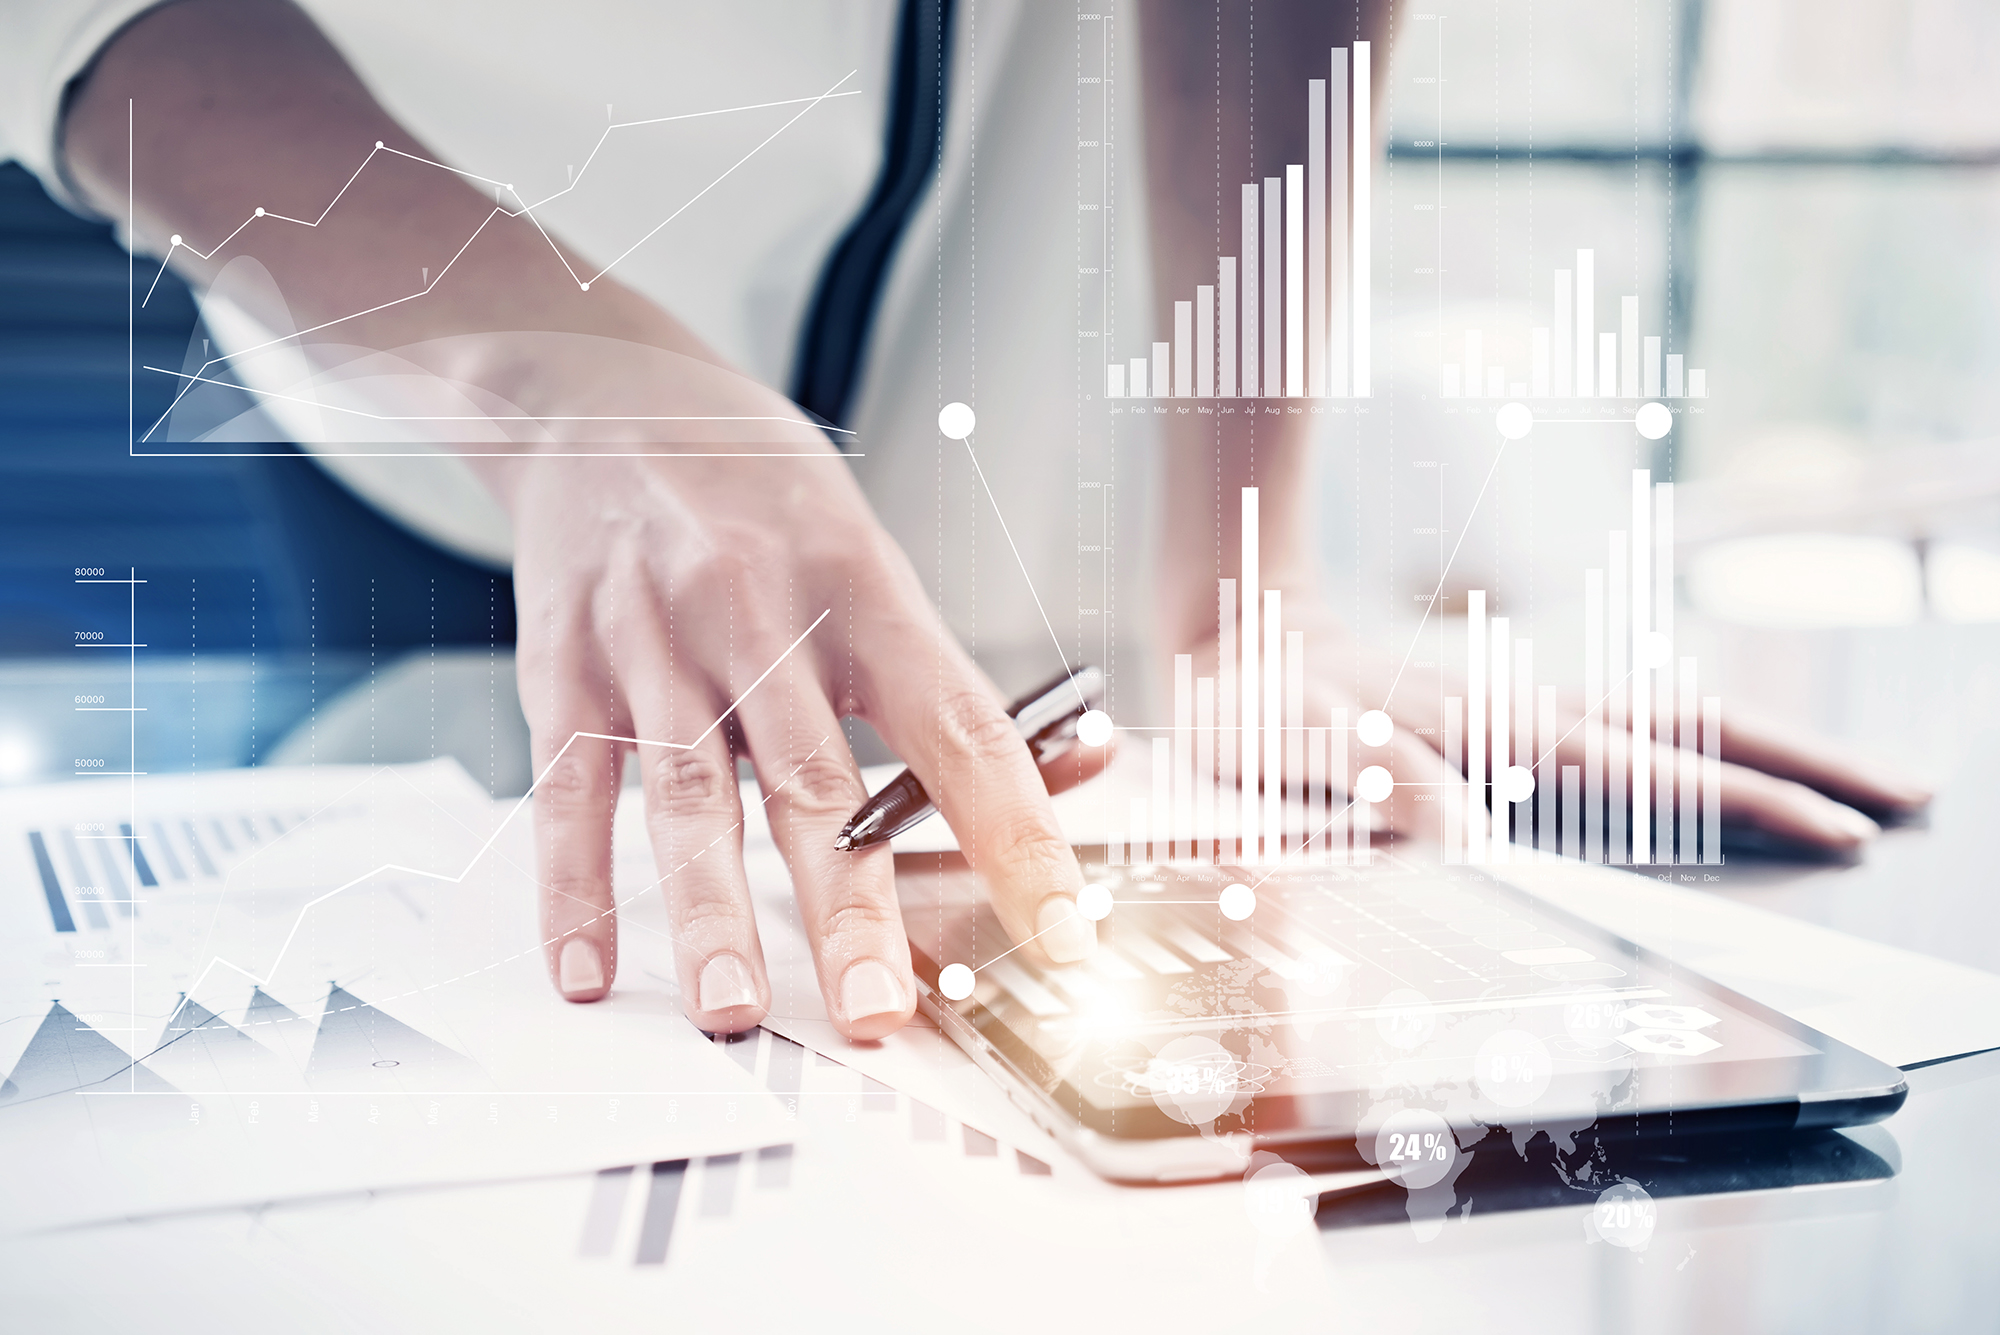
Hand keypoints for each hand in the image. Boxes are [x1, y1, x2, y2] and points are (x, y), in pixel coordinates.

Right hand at [58, 0, 1106, 1040]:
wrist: (597, 393)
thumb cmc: (756, 488)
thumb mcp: (871, 553)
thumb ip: (956, 678)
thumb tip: (1082, 765)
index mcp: (858, 583)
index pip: (957, 726)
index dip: (1017, 835)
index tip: (1060, 932)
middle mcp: (755, 610)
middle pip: (813, 779)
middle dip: (848, 909)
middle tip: (878, 1014)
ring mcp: (651, 639)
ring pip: (687, 795)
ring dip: (711, 913)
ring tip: (733, 1010)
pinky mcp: (565, 663)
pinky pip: (571, 786)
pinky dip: (573, 884)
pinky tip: (587, 966)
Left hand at [1166, 589, 1930, 858]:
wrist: (1234, 639)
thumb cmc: (1260, 704)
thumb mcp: (1298, 746)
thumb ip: (1380, 780)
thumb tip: (1467, 832)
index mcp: (1506, 733)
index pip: (1661, 771)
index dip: (1756, 802)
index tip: (1844, 835)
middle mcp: (1536, 714)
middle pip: (1703, 732)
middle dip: (1811, 766)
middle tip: (1912, 798)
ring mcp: (1530, 706)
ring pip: (1679, 717)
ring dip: (1773, 746)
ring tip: (1863, 778)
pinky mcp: (1510, 711)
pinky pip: (1632, 721)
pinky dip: (1701, 738)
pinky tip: (1733, 757)